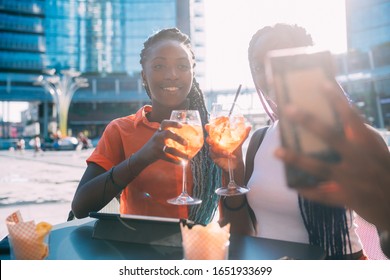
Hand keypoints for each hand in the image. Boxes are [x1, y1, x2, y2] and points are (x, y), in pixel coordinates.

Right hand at [137, 120, 188, 164]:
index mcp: (159, 131)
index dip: (173, 123)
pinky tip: (181, 162)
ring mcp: (156, 146)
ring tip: (188, 157)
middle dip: (178, 138)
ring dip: (180, 153)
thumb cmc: (155, 145)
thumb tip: (186, 134)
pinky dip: (175, 161)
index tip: (181, 125)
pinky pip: (168, 158)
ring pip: (170, 149)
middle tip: (186, 143)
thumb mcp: (159, 137)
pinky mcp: (157, 154)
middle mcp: (157, 136)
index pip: (165, 123)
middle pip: (168, 134)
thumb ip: (168, 134)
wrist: (142, 155)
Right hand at [205, 123, 250, 170]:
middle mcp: (215, 143)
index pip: (212, 131)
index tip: (207, 126)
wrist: (236, 163)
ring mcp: (214, 150)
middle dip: (209, 139)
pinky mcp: (214, 157)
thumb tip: (249, 126)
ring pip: (213, 149)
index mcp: (219, 137)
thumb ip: (243, 135)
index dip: (209, 128)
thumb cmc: (235, 150)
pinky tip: (231, 155)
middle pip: (209, 139)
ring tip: (226, 152)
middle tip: (210, 140)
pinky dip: (224, 155)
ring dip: (219, 150)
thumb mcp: (239, 142)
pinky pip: (218, 155)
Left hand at [274, 82, 389, 230]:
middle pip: (329, 136)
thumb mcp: (376, 147)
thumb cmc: (383, 168)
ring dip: (296, 159)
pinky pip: (321, 194)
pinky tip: (291, 184)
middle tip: (288, 108)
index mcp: (366, 143)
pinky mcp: (345, 197)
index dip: (338, 100)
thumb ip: (359, 133)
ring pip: (318, 167)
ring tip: (276, 151)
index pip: (351, 117)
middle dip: (308, 121)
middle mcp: (357, 158)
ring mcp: (350, 179)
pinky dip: (306, 190)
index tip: (322, 83)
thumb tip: (341, 112)